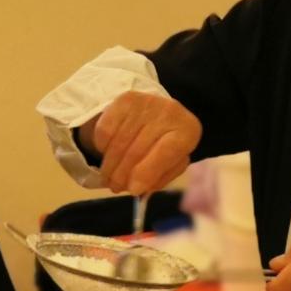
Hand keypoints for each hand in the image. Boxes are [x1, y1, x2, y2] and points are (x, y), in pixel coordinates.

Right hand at [85, 92, 200, 195]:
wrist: (160, 115)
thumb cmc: (167, 146)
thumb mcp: (171, 166)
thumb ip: (157, 179)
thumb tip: (135, 188)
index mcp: (187, 131)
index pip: (166, 152)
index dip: (147, 173)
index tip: (133, 190)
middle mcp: (169, 112)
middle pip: (137, 150)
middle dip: (122, 175)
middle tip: (115, 188)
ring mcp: (145, 103)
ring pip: (118, 142)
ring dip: (109, 165)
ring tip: (108, 177)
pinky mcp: (124, 100)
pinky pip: (106, 130)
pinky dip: (102, 147)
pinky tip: (107, 153)